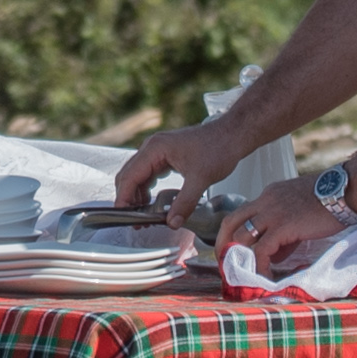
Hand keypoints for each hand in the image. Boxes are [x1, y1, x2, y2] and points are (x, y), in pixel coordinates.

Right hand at [116, 120, 246, 212]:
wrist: (232, 135)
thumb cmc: (218, 147)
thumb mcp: (201, 179)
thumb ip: (185, 203)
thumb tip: (172, 222)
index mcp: (155, 149)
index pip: (130, 176)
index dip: (124, 197)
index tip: (124, 215)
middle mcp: (152, 148)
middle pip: (129, 176)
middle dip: (128, 198)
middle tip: (135, 220)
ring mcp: (158, 151)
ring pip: (137, 176)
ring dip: (137, 195)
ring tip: (143, 216)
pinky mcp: (165, 156)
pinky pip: (148, 174)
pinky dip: (146, 189)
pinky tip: (152, 203)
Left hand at [217, 183, 356, 270]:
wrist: (346, 189)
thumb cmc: (330, 200)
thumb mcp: (299, 210)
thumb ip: (285, 230)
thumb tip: (276, 254)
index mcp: (269, 195)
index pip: (242, 213)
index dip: (234, 233)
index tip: (234, 249)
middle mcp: (265, 201)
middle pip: (230, 222)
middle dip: (223, 244)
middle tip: (226, 262)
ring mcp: (272, 213)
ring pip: (241, 237)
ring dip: (241, 258)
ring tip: (245, 274)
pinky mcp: (282, 226)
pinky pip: (261, 250)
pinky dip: (260, 266)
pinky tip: (265, 277)